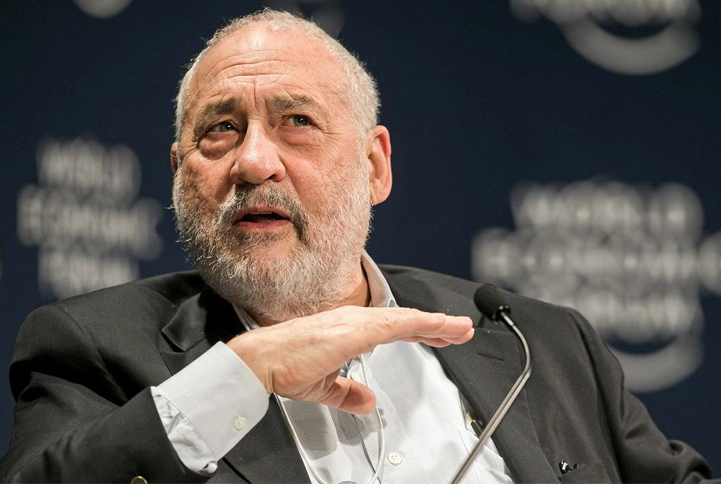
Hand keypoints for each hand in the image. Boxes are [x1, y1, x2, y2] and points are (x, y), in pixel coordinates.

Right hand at [226, 306, 473, 414]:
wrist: (258, 361)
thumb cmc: (282, 366)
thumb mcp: (324, 386)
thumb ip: (347, 392)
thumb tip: (366, 400)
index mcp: (348, 329)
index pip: (394, 327)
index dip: (421, 330)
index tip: (442, 335)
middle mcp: (354, 320)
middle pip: (406, 320)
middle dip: (437, 325)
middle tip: (462, 329)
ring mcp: (355, 322)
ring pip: (406, 319)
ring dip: (436, 323)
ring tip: (460, 328)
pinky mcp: (354, 329)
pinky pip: (396, 325)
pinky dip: (421, 324)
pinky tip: (438, 327)